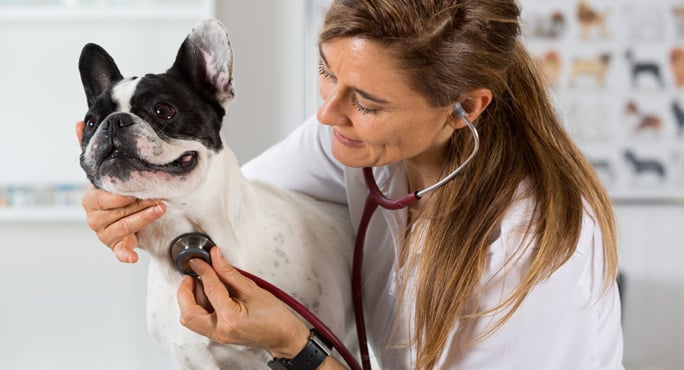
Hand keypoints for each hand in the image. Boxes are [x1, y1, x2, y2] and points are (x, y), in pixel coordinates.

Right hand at [76, 121, 165, 262]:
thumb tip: (78, 124)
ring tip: (159, 209)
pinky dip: (125, 254)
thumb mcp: (107, 171)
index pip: (107, 197)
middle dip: (139, 205)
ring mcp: (104, 232)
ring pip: (124, 227)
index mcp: (92, 199)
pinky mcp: (115, 245)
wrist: (123, 213)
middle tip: (158, 199)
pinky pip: (119, 251)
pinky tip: (132, 256)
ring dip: (143, 219)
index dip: (126, 194)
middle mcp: (94, 217)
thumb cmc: (117, 193)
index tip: (144, 189)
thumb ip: (93, 149)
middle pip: (118, 212)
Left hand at [177, 247, 309, 358]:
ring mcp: (218, 336)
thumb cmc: (275, 316)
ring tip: (201, 284)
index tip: (199, 260)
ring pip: (190, 319)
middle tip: (192, 275)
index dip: (203, 270)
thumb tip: (216, 258)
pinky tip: (208, 295)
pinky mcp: (218, 335)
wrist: (284, 335)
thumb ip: (230, 273)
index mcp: (230, 318)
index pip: (210, 289)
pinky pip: (199, 321)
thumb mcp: (253, 289)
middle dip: (184, 292)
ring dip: (190, 300)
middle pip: (188, 313)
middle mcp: (220, 331)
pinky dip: (198, 306)